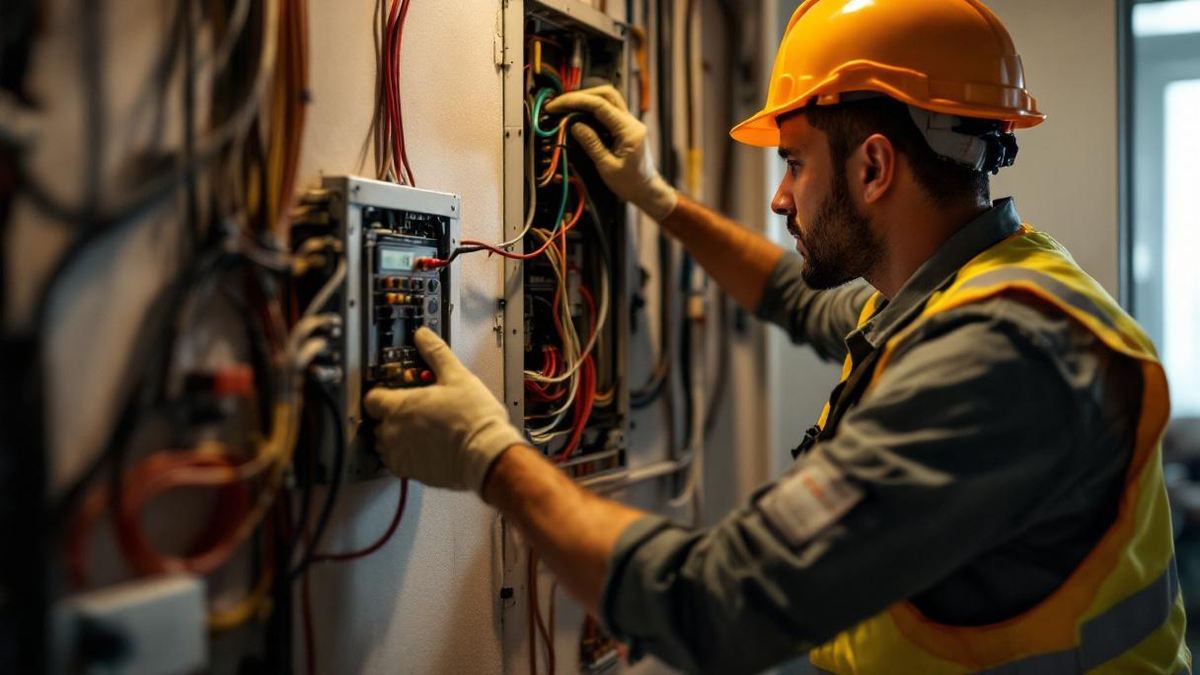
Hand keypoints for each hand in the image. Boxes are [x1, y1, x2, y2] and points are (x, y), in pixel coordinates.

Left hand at [363, 328, 525, 494]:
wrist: (486, 453)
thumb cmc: (473, 419)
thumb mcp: (456, 376)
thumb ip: (435, 353)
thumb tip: (424, 336)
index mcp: (400, 406)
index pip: (371, 398)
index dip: (381, 392)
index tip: (392, 391)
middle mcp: (393, 432)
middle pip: (377, 420)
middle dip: (391, 414)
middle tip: (414, 408)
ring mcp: (400, 454)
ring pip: (384, 443)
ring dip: (394, 435)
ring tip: (418, 428)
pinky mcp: (410, 472)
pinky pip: (395, 462)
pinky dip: (403, 454)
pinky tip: (422, 446)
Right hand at [544, 85, 677, 220]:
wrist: (646, 190)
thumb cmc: (630, 183)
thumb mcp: (607, 167)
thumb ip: (592, 144)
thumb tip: (575, 125)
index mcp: (629, 131)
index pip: (600, 105)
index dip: (576, 101)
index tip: (557, 106)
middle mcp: (632, 122)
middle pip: (607, 94)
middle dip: (581, 95)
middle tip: (560, 104)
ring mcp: (630, 123)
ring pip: (609, 99)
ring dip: (587, 99)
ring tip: (567, 107)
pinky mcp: (626, 127)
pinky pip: (609, 110)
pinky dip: (593, 108)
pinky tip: (579, 114)